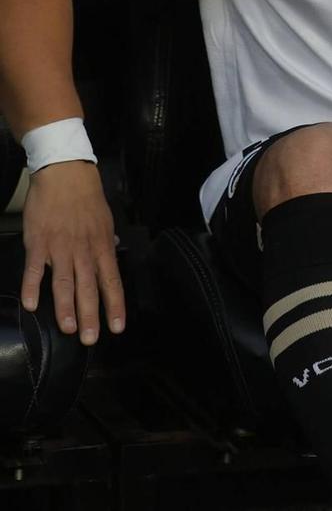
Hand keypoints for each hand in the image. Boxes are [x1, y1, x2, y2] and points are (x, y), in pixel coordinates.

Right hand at [21, 161, 124, 344]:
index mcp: (102, 246)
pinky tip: (32, 305)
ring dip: (65, 307)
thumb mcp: (105, 220)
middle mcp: (83, 250)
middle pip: (89, 287)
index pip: (112, 281)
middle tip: (90, 338)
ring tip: (67, 329)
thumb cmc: (86, 198)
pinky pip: (35, 269)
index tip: (118, 326)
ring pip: (65, 282)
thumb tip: (113, 254)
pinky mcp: (38, 243)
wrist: (64, 174)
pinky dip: (33, 287)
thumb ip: (106, 242)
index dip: (115, 305)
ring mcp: (60, 248)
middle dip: (90, 315)